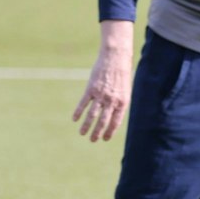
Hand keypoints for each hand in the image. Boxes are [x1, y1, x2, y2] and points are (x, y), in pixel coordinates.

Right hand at [72, 25, 133, 142]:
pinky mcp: (91, 88)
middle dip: (97, 132)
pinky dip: (78, 112)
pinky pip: (84, 103)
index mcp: (122, 102)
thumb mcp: (125, 90)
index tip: (105, 139)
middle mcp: (112, 101)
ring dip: (86, 126)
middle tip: (92, 140)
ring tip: (82, 134)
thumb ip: (119, 102)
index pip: (115, 122)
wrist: (115, 58)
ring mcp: (101, 95)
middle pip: (103, 121)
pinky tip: (74, 119)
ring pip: (92, 115)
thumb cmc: (121, 74)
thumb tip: (113, 115)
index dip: (110, 132)